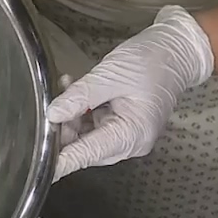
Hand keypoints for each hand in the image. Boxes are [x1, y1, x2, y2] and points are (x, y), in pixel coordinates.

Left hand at [47, 6, 214, 181]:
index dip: (62, 160)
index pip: (88, 154)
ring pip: (85, 135)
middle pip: (84, 146)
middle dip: (64, 127)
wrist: (177, 49)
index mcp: (133, 134)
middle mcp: (131, 141)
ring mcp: (126, 133)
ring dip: (71, 115)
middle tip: (51, 105)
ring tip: (67, 88)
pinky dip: (81, 109)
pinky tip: (73, 89)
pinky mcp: (121, 123)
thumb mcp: (111, 75)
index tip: (39, 168)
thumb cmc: (153, 61)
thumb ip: (80, 96)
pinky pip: (93, 123)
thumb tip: (54, 114)